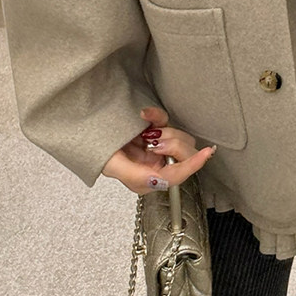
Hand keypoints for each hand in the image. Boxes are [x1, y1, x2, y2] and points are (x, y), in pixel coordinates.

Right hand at [101, 104, 215, 195]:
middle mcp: (155, 164)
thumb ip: (139, 175)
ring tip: (146, 130)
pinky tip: (145, 114)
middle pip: (182, 154)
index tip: (206, 153)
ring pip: (178, 136)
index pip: (177, 175)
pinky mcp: (153, 130)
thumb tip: (162, 180)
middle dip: (172, 144)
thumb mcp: (115, 167)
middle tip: (153, 140)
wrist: (89, 129)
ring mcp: (155, 146)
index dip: (192, 165)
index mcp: (149, 179)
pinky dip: (157, 115)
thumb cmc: (99, 152)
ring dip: (164, 130)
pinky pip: (165, 120)